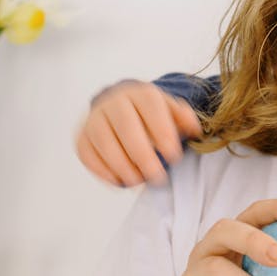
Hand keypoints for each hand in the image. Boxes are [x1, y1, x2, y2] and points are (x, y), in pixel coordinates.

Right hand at [75, 81, 203, 186]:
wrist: (120, 106)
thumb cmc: (151, 115)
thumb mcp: (171, 111)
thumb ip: (184, 119)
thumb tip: (194, 130)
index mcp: (140, 94)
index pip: (151, 109)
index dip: (163, 133)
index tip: (174, 157)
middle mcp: (114, 102)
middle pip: (126, 128)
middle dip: (144, 157)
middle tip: (158, 177)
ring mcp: (94, 119)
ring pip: (105, 143)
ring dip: (123, 167)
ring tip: (139, 181)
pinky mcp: (81, 137)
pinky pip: (88, 155)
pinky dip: (104, 172)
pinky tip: (120, 181)